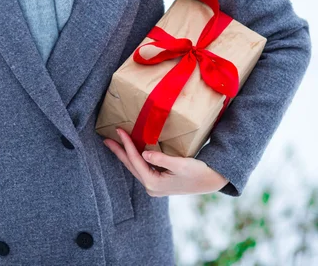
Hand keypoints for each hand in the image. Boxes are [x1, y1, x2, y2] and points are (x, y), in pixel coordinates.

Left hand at [103, 127, 227, 196]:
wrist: (212, 182)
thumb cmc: (198, 172)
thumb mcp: (181, 164)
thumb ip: (161, 159)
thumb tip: (144, 154)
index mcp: (154, 183)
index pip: (135, 160)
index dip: (126, 144)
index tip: (118, 131)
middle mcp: (151, 187)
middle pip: (131, 166)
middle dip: (118, 151)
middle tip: (105, 140)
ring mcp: (154, 186)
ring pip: (135, 168)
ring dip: (125, 155)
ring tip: (114, 144)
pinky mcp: (158, 183)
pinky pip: (142, 169)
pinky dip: (135, 159)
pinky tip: (131, 152)